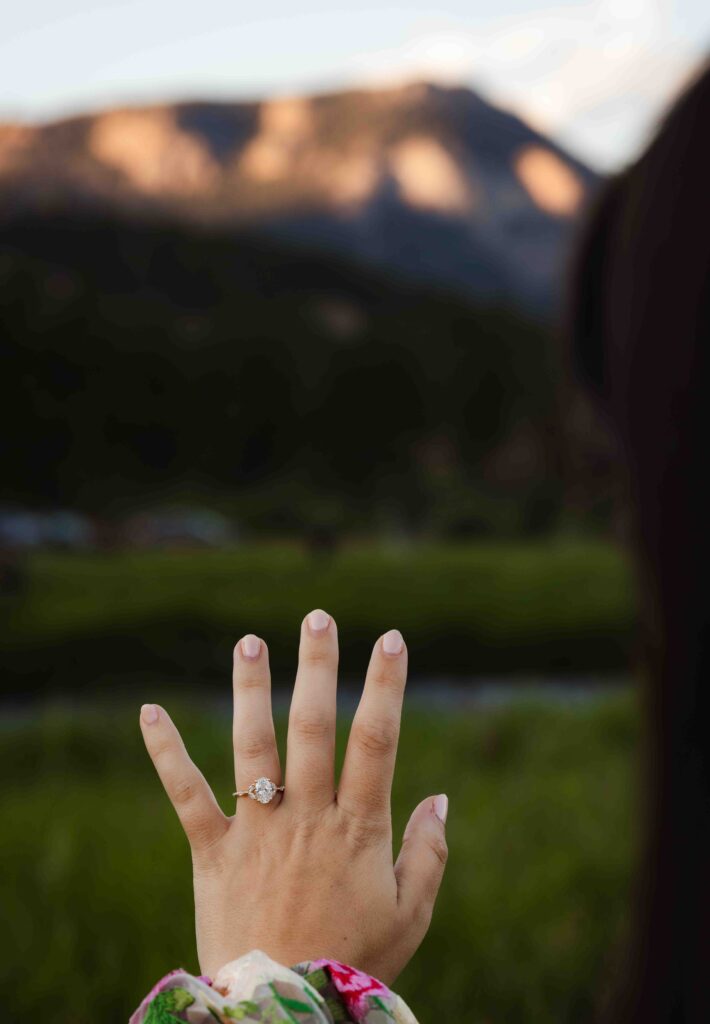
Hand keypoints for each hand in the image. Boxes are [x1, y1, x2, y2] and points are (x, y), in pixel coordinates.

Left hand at [139, 609, 447, 983]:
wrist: (283, 1013)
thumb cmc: (354, 962)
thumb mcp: (410, 914)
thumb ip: (429, 852)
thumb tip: (441, 795)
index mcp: (358, 828)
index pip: (376, 740)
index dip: (386, 686)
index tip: (392, 640)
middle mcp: (306, 817)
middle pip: (313, 726)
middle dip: (318, 666)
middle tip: (317, 616)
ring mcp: (257, 831)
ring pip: (253, 746)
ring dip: (251, 689)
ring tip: (250, 640)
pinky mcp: (213, 851)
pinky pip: (187, 794)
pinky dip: (166, 752)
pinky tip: (150, 710)